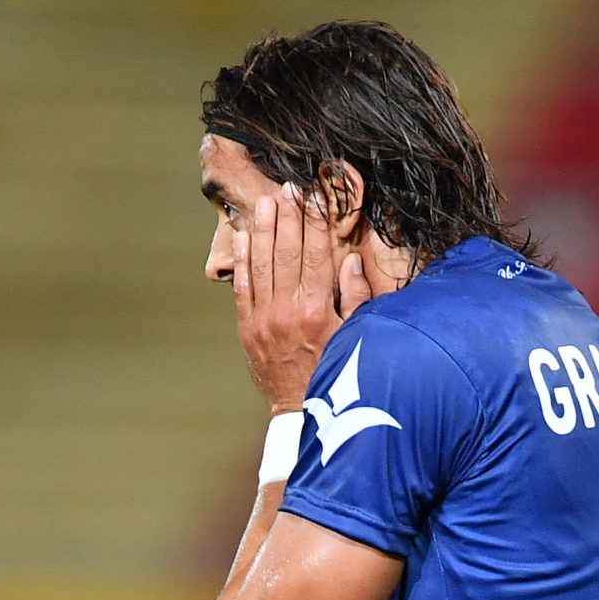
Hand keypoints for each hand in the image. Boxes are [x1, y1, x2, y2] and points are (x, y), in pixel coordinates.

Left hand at [233, 181, 374, 414]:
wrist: (300, 411)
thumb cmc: (334, 374)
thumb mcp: (355, 338)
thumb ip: (356, 299)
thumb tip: (350, 261)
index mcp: (317, 311)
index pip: (316, 255)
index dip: (315, 223)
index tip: (316, 197)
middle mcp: (287, 311)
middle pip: (286, 253)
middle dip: (288, 217)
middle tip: (289, 188)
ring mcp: (264, 319)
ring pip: (261, 264)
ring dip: (264, 230)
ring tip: (267, 202)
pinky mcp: (248, 329)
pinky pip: (243, 287)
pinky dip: (243, 260)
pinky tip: (245, 236)